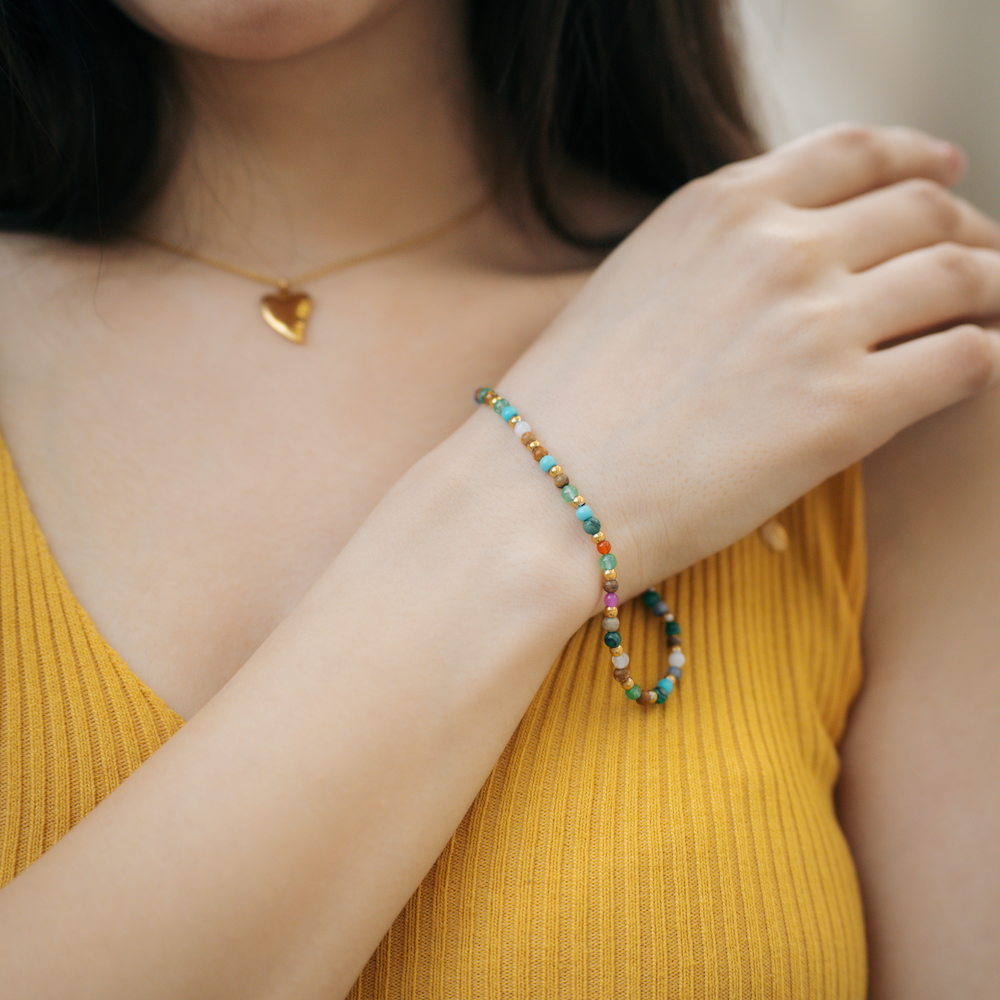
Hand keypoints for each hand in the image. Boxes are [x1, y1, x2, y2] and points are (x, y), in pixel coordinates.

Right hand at [496, 124, 999, 593]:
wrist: (537, 495)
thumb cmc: (565, 409)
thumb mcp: (632, 289)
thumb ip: (714, 260)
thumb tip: (782, 266)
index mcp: (716, 206)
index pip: (854, 150)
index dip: (919, 159)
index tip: (945, 177)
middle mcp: (776, 246)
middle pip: (924, 208)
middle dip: (968, 231)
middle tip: (981, 267)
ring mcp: (814, 322)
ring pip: (962, 277)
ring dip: (991, 294)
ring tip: (991, 318)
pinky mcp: (843, 409)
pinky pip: (966, 359)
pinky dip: (984, 359)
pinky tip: (972, 373)